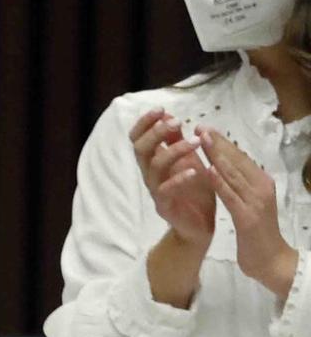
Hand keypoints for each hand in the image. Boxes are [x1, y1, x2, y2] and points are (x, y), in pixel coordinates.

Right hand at [130, 108, 214, 246]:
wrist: (199, 226)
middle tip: (175, 122)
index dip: (145, 123)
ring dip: (174, 150)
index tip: (161, 109)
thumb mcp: (189, 161)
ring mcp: (155, 190)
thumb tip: (170, 118)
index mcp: (154, 161)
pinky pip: (166, 190)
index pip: (138, 138)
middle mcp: (150, 174)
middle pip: (140, 149)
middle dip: (155, 132)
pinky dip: (179, 178)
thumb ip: (178, 142)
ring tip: (196, 142)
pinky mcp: (164, 206)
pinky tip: (195, 171)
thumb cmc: (194, 192)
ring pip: (155, 166)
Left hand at [201, 127, 299, 298]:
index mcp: (260, 183)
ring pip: (234, 174)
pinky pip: (231, 196)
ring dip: (217, 156)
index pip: (240, 158)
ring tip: (202, 140)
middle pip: (237, 161)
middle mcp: (261, 187)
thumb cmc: (256, 232)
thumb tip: (226, 166)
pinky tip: (208, 170)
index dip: (222, 143)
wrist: (270, 260)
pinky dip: (219, 182)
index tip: (204, 128)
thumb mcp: (248, 203)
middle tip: (200, 126)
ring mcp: (256, 201)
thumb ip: (239, 185)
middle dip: (218, 143)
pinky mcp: (247, 217)